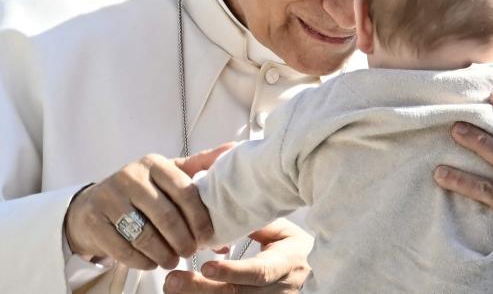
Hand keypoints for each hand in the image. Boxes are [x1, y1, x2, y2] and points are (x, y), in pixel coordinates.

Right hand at [64, 144, 233, 268]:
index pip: (185, 192)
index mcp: (154, 164)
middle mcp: (131, 176)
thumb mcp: (167, 174)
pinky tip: (151, 263)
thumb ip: (200, 165)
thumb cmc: (140, 191)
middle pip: (166, 216)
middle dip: (184, 240)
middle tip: (191, 252)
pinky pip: (124, 249)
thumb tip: (233, 148)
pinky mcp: (95, 221)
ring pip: (145, 235)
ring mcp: (109, 198)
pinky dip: (143, 261)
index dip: (200, 218)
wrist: (91, 205)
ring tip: (173, 260)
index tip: (209, 236)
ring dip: (164, 254)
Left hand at [163, 218, 312, 293]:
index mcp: (284, 265)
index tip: (206, 265)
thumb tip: (228, 214)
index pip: (258, 273)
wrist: (312, 276)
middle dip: (201, 288)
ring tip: (170, 286)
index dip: (232, 271)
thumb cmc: (295, 249)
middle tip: (172, 279)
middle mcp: (275, 291)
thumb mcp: (285, 233)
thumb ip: (259, 225)